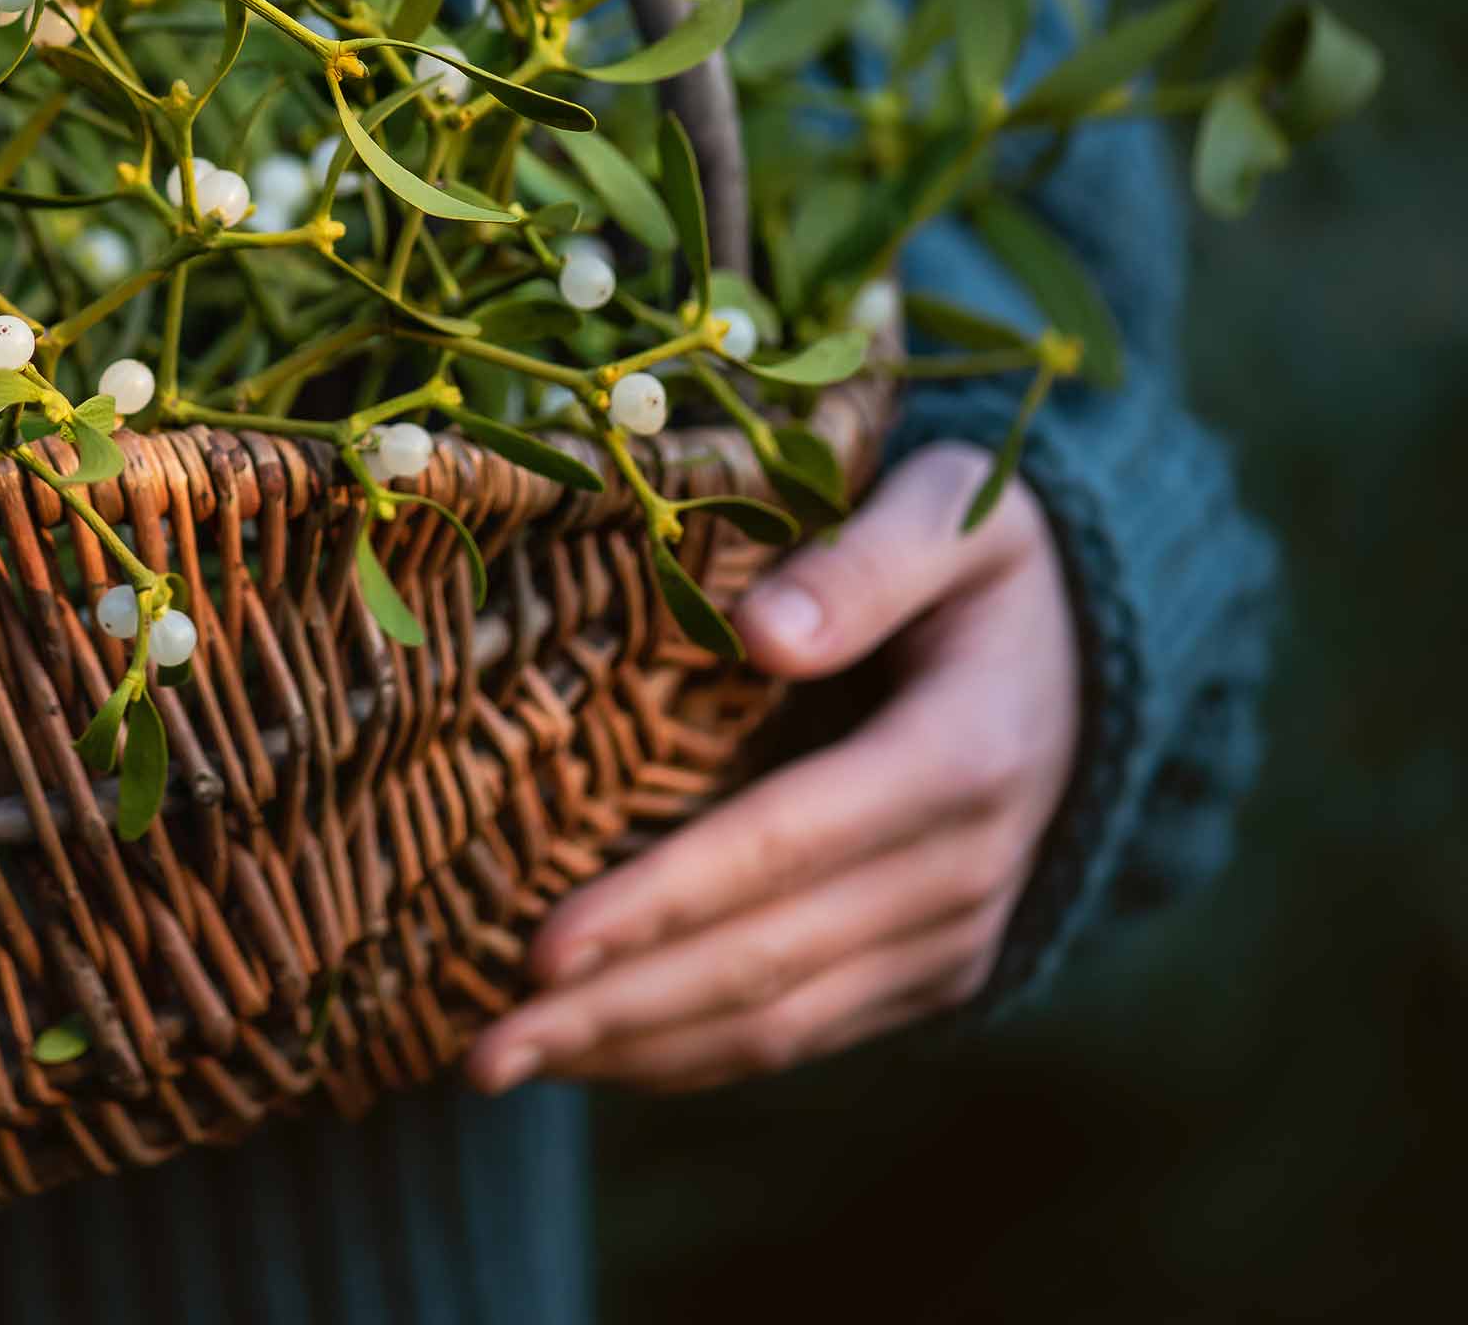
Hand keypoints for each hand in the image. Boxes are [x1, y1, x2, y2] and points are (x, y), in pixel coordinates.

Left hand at [467, 441, 1078, 1094]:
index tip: (542, 947)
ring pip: (778, 1024)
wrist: (1098, 645)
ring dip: (635, 1054)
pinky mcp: (931, 970)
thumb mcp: (949, 513)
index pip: (782, 845)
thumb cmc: (983, 558)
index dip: (659, 902)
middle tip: (477, 1050)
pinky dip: (693, 1054)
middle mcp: (963, 871)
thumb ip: (865, 565)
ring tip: (501, 1061)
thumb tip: (763, 633)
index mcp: (960, 755)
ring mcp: (952, 935)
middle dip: (612, 1014)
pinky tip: (591, 1053)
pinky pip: (806, 1031)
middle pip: (765, 963)